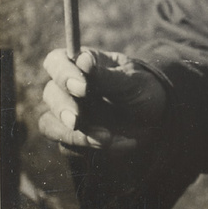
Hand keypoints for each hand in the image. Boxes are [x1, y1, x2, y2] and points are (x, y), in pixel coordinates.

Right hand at [38, 48, 167, 154]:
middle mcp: (69, 90)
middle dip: (63, 108)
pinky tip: (121, 143)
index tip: (82, 88)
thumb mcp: (132, 81)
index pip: (56, 62)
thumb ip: (107, 75)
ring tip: (108, 138)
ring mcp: (69, 115)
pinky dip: (92, 148)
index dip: (63, 74)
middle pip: (50, 94)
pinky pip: (68, 147)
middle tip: (76, 121)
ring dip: (75, 135)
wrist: (157, 119)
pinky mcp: (74, 139)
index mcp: (81, 66)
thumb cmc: (142, 90)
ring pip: (50, 125)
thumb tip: (82, 60)